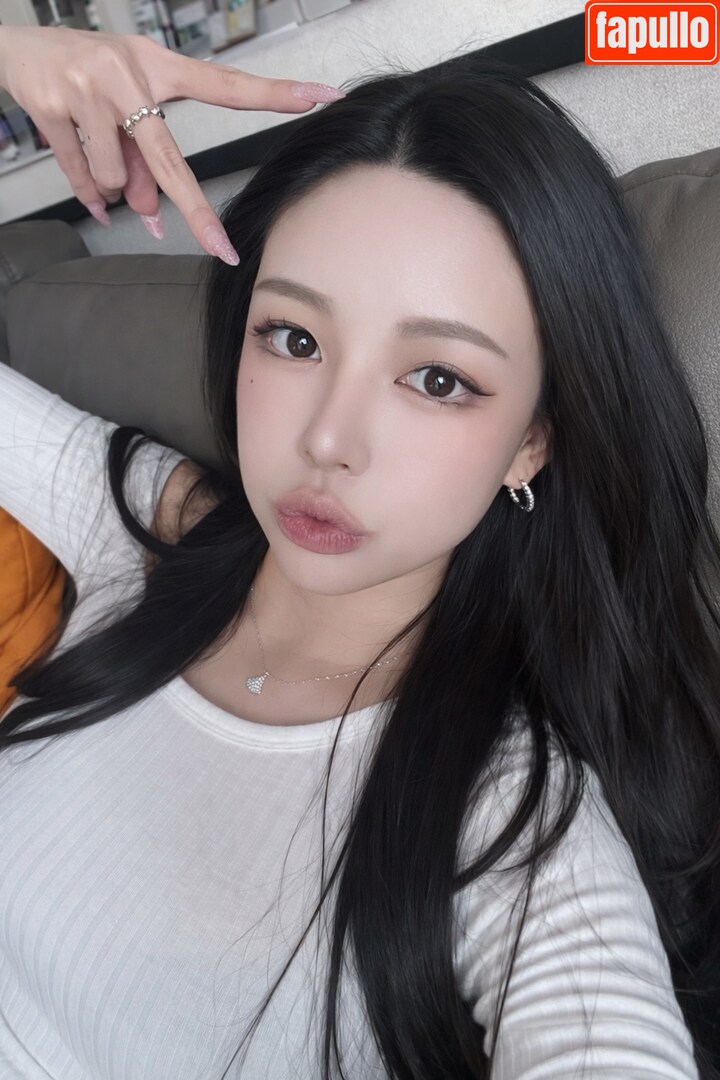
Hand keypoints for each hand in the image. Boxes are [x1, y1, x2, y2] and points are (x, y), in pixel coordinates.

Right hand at [0, 26, 344, 262]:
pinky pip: (81, 176)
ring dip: (111, 185)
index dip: (274, 94)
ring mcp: (91, 89)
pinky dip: (85, 192)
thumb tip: (152, 213)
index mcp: (159, 67)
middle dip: (196, 214)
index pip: (226, 84)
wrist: (17, 48)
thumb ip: (144, 160)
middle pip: (171, 162)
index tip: (319, 97)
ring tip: (97, 152)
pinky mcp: (56, 107)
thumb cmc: (84, 73)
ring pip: (117, 178)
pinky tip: (85, 181)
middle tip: (221, 249)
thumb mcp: (126, 106)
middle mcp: (130, 74)